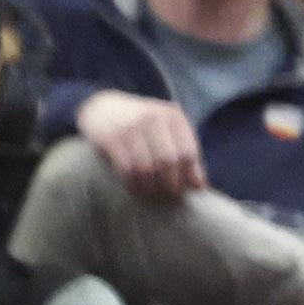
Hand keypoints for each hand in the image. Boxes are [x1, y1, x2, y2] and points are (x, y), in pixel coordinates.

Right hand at [75, 90, 209, 201]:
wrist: (104, 108)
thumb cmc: (142, 124)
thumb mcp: (166, 128)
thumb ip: (184, 150)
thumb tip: (199, 186)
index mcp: (173, 116)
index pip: (188, 152)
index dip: (191, 176)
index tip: (191, 192)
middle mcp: (153, 119)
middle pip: (169, 162)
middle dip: (171, 185)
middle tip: (170, 197)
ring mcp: (131, 128)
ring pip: (147, 168)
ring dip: (151, 188)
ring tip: (153, 197)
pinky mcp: (111, 139)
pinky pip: (126, 169)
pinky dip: (134, 185)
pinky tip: (136, 191)